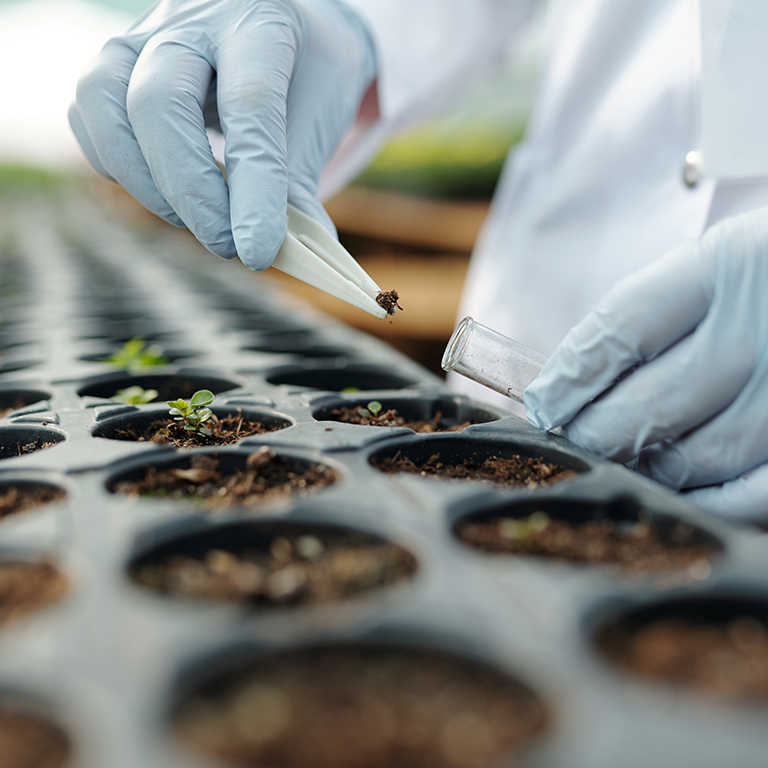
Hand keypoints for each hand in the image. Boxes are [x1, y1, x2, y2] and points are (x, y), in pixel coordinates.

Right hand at [69, 0, 375, 268]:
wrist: (278, 29)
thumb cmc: (303, 76)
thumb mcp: (318, 119)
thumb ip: (298, 184)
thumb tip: (298, 259)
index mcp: (260, 22)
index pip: (249, 105)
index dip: (253, 188)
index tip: (258, 252)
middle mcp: (193, 17)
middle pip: (158, 101)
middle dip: (190, 192)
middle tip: (227, 245)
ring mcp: (143, 35)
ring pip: (104, 101)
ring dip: (145, 182)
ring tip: (196, 223)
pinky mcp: (114, 61)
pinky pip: (89, 113)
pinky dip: (117, 165)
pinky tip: (161, 193)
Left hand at [524, 207, 767, 522]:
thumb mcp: (732, 262)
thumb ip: (667, 313)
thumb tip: (577, 385)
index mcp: (731, 262)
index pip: (618, 330)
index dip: (569, 377)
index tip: (544, 403)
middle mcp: (767, 322)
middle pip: (648, 404)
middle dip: (595, 434)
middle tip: (575, 441)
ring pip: (695, 457)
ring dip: (644, 468)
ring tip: (622, 461)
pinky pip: (754, 495)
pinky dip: (709, 501)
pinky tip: (683, 490)